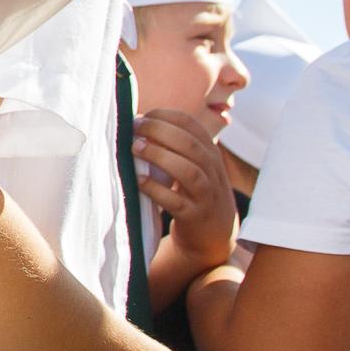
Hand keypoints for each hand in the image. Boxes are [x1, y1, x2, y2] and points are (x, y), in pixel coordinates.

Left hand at [135, 109, 238, 274]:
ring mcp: (206, 195)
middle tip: (134, 128)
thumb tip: (136, 121)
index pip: (192, 126)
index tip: (143, 115)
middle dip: (159, 131)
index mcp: (209, 153)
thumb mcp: (193, 164)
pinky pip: (177, 201)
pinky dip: (157, 189)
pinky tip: (140, 180)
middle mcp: (212, 171)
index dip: (166, 116)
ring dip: (160, 156)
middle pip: (190, 144)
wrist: (215, 236)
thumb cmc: (194, 192)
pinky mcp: (195, 216)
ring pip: (189, 171)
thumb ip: (174, 145)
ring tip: (135, 148)